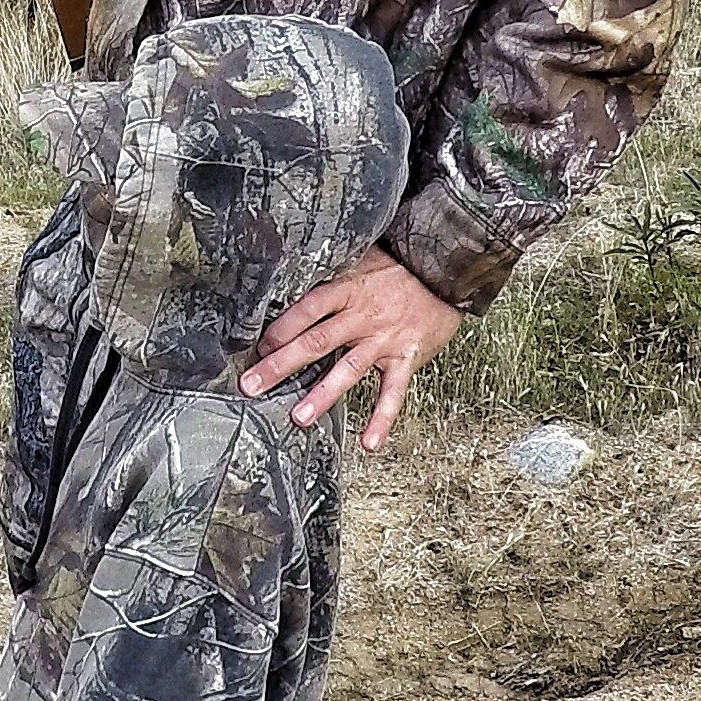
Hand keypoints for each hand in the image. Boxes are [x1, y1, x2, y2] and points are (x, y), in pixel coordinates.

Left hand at [239, 246, 462, 453]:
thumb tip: (295, 280)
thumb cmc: (401, 266)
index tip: (258, 348)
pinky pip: (393, 393)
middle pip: (316, 342)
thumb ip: (333, 276)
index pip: (306, 310)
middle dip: (280, 366)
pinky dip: (381, 419)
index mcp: (348, 289)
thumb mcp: (361, 258)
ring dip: (322, 396)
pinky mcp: (407, 358)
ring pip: (348, 370)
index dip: (280, 329)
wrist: (447, 270)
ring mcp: (385, 340)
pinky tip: (368, 443)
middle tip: (252, 385)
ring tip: (298, 417)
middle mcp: (363, 316)